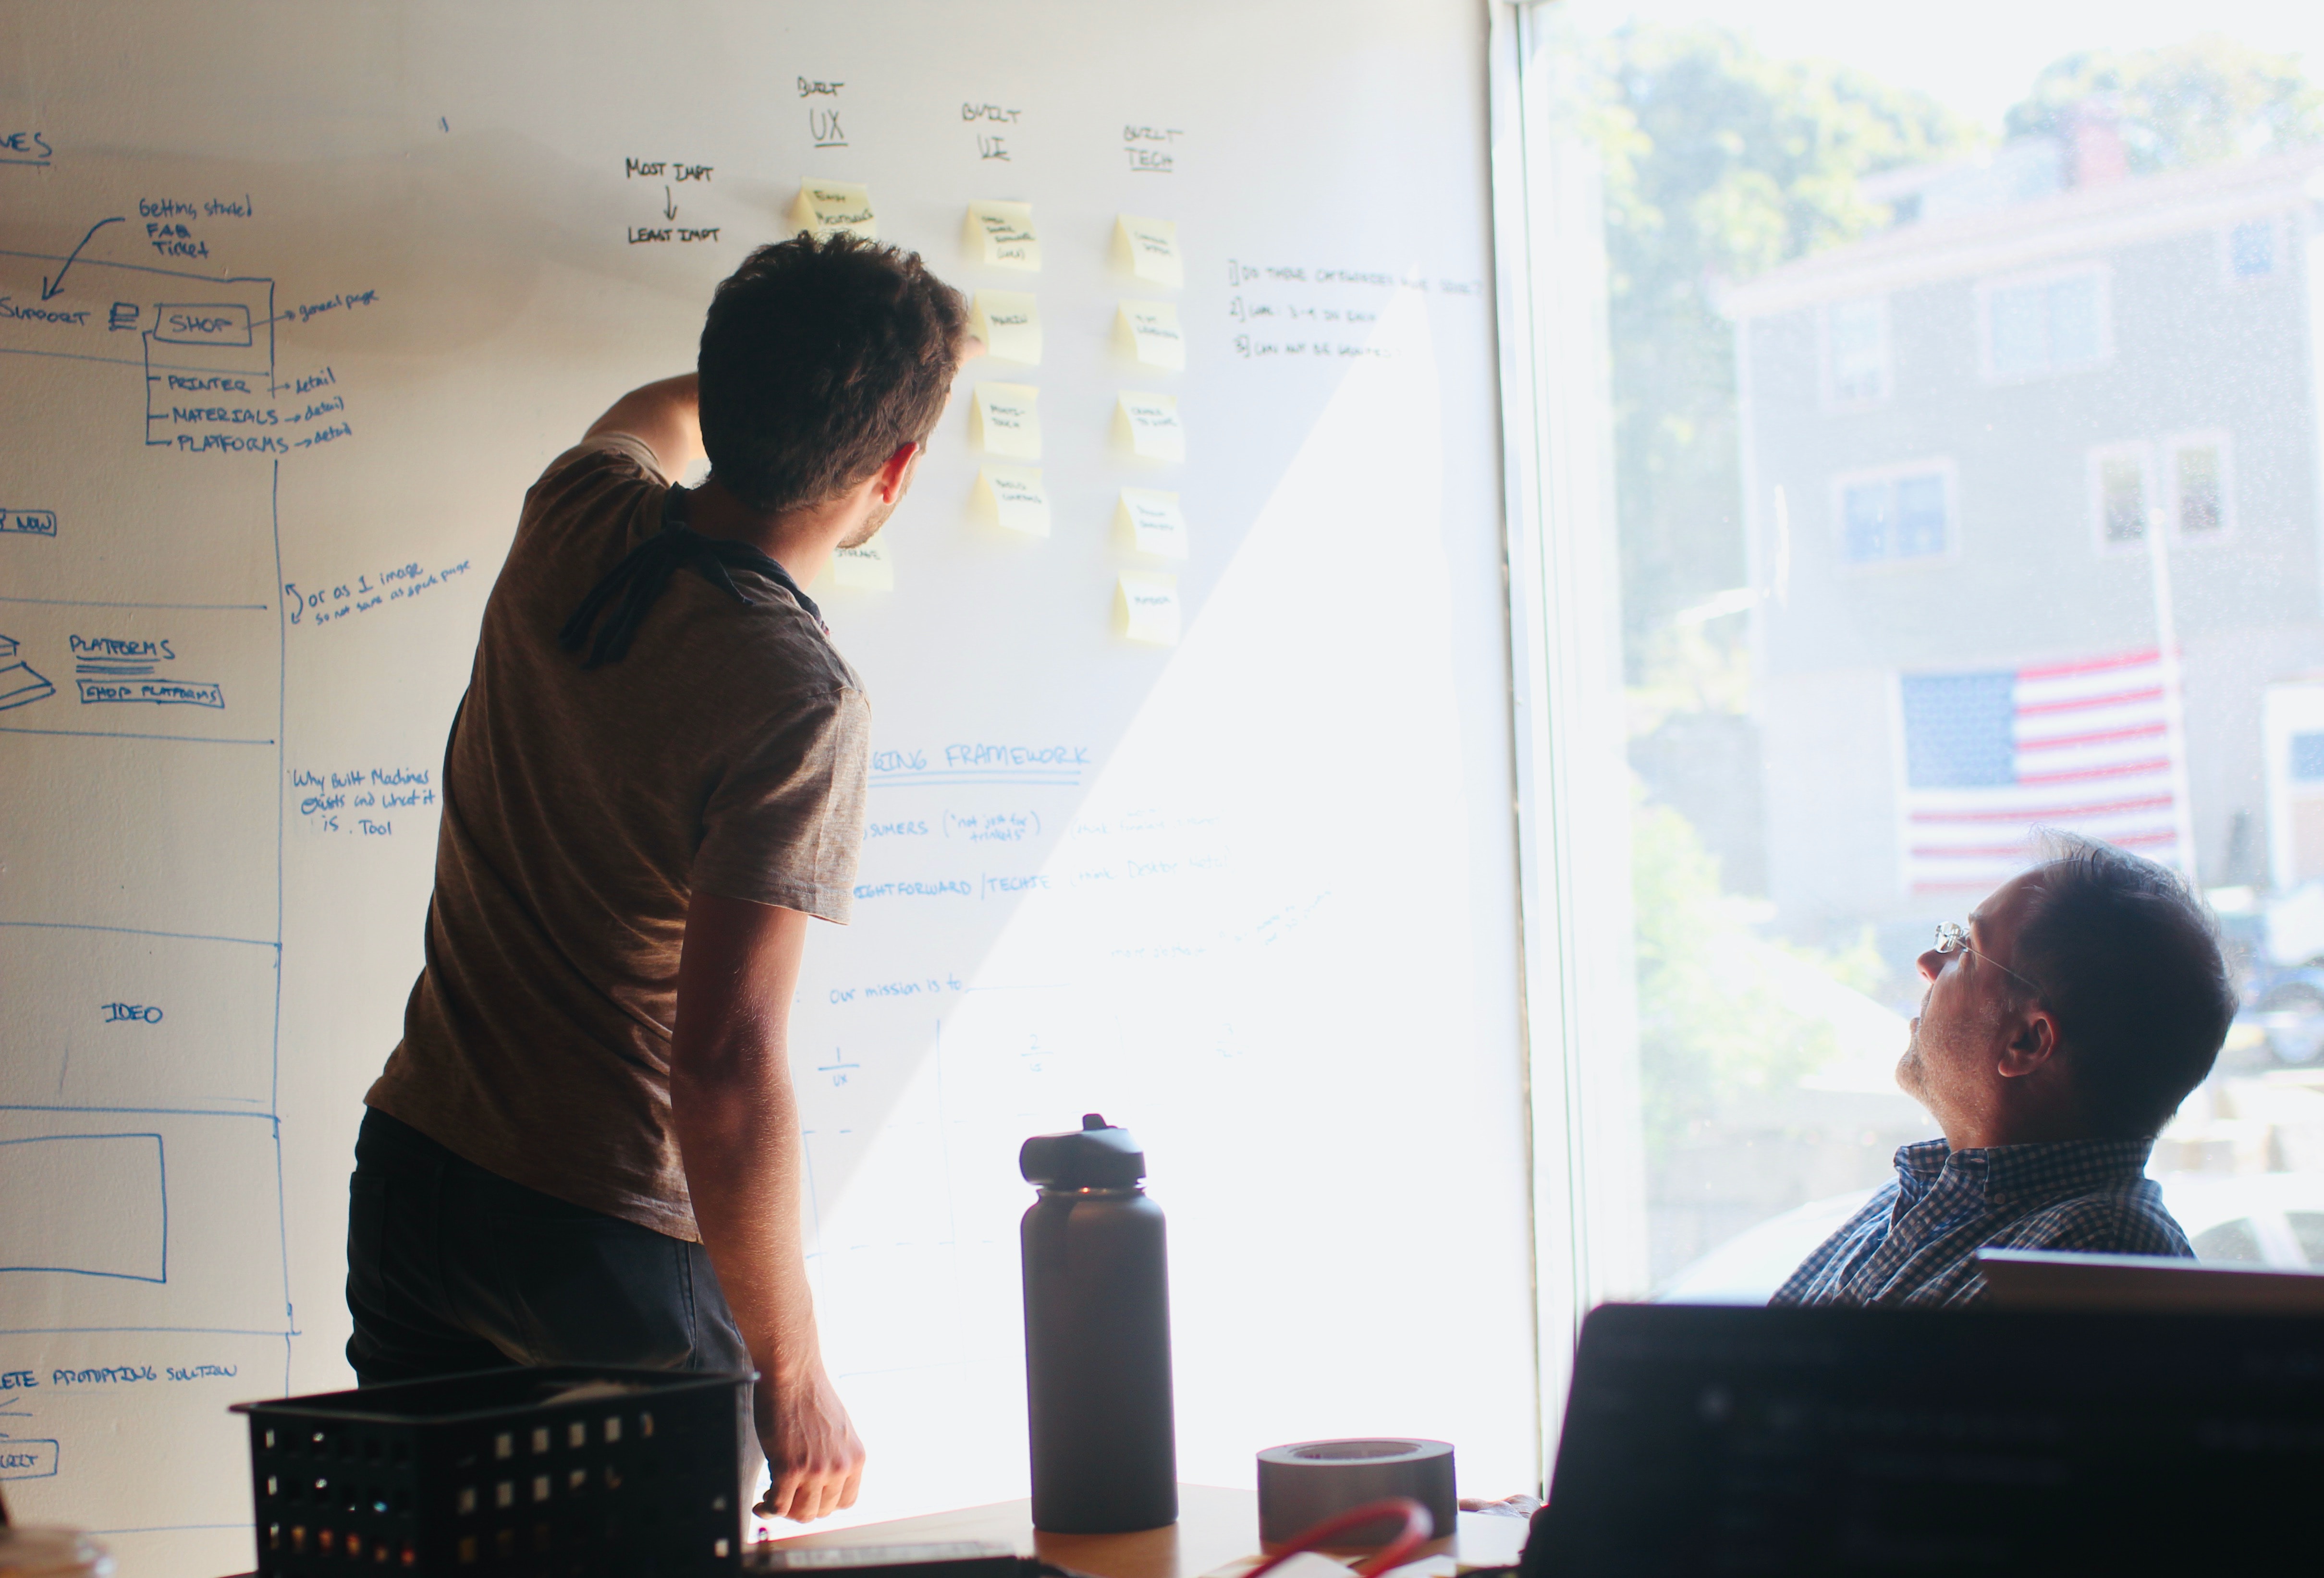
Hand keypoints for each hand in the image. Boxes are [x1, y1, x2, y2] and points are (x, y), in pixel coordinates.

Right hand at [754, 1359, 865, 1521]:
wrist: (792, 1373)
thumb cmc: (809, 1396)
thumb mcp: (838, 1430)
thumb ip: (836, 1456)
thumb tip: (822, 1484)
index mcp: (856, 1458)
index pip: (845, 1502)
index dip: (823, 1503)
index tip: (807, 1498)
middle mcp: (841, 1467)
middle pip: (822, 1511)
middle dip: (801, 1507)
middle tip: (784, 1497)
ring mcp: (817, 1470)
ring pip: (801, 1514)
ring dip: (784, 1510)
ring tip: (771, 1498)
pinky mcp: (790, 1468)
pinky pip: (778, 1506)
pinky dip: (767, 1509)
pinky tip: (760, 1501)